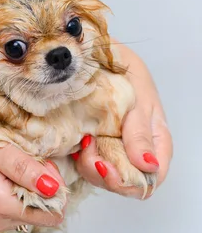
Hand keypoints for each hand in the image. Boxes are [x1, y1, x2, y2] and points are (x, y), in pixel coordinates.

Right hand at [0, 126, 65, 231]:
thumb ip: (25, 168)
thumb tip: (53, 187)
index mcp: (1, 205)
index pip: (50, 213)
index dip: (54, 190)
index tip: (43, 167)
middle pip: (42, 215)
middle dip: (44, 191)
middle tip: (29, 165)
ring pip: (30, 215)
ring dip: (30, 194)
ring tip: (13, 171)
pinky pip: (15, 215)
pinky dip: (17, 198)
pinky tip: (5, 180)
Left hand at [74, 45, 172, 198]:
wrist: (95, 50)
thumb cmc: (124, 70)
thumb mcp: (138, 99)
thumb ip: (140, 133)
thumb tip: (148, 166)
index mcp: (154, 140)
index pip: (151, 178)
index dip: (132, 183)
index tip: (109, 169)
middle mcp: (134, 148)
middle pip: (125, 182)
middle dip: (106, 175)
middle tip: (89, 153)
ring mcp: (112, 146)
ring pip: (104, 176)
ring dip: (90, 165)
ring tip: (84, 141)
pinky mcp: (92, 142)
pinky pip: (86, 162)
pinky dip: (79, 156)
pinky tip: (77, 140)